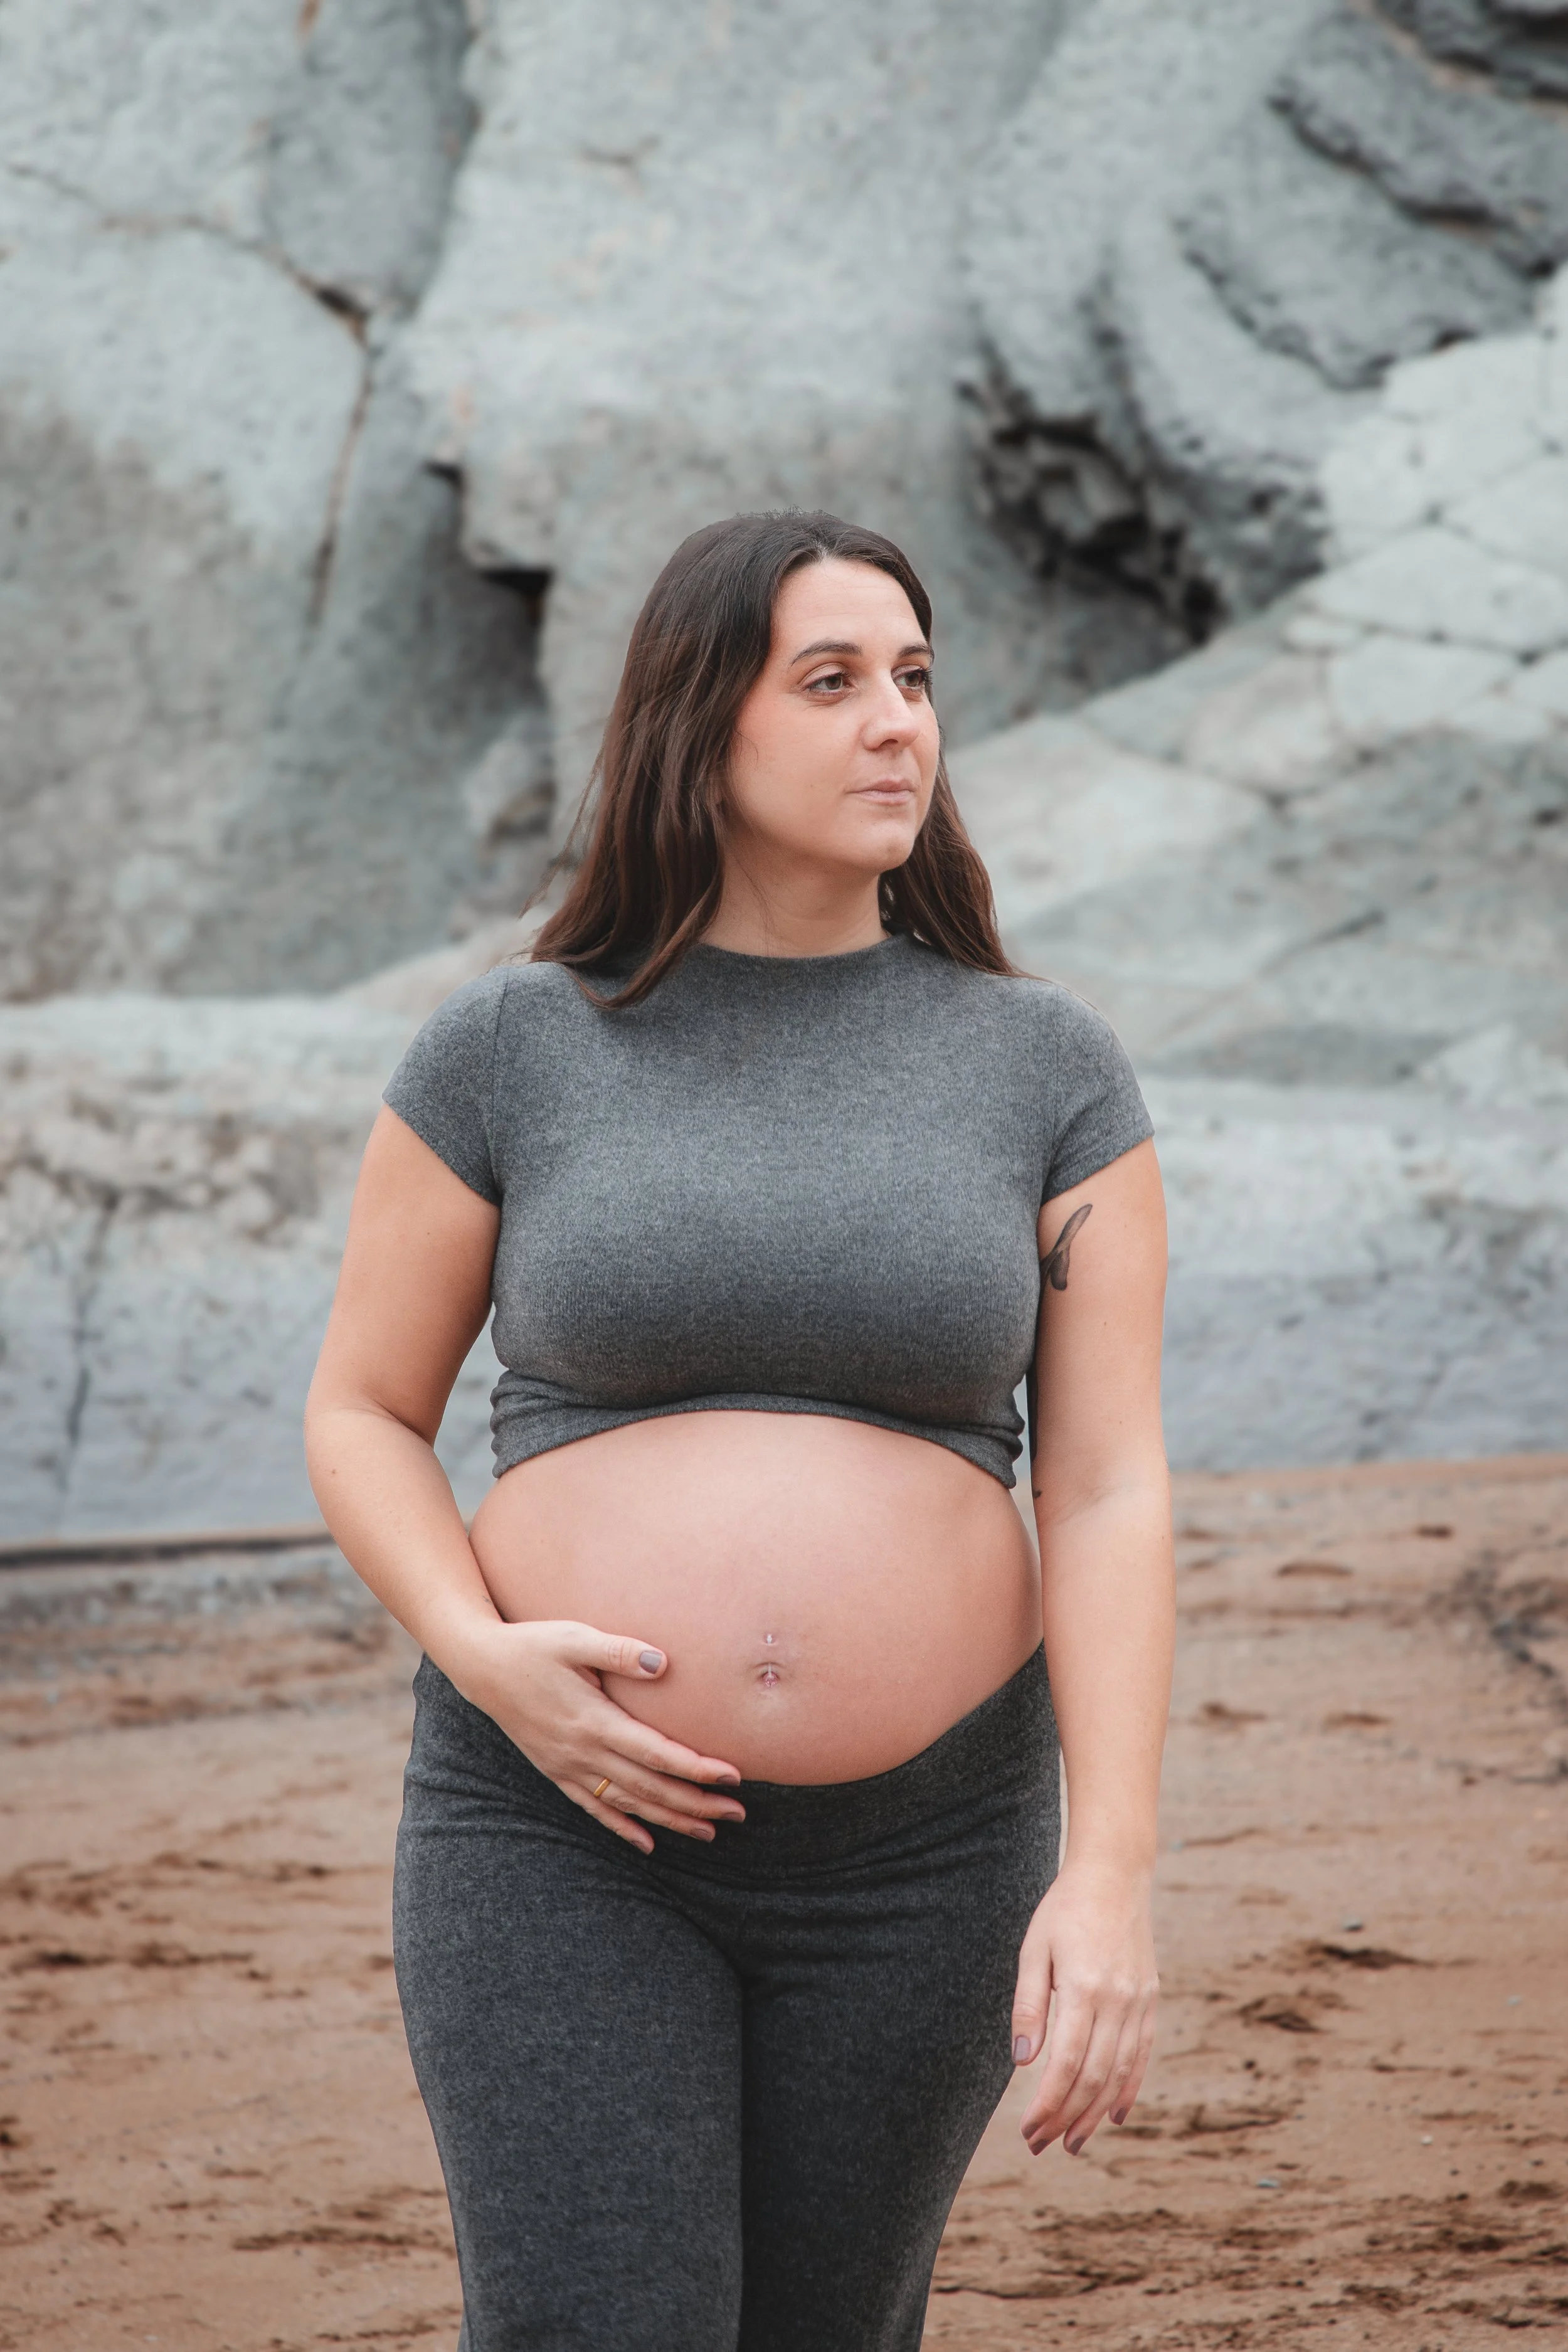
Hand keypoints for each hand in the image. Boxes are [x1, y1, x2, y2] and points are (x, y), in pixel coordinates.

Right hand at [453, 1618, 744, 1854]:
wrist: (481, 1666)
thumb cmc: (532, 1645)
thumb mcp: (575, 1638)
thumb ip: (619, 1651)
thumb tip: (662, 1662)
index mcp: (593, 1720)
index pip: (655, 1753)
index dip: (695, 1768)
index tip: (732, 1776)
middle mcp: (582, 1752)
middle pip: (649, 1786)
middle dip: (695, 1801)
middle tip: (737, 1812)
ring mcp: (568, 1767)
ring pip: (627, 1803)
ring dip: (669, 1819)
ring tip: (709, 1831)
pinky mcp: (556, 1772)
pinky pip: (594, 1808)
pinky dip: (623, 1827)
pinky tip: (648, 1844)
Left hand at [1010, 1858, 1157, 2156]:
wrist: (1114, 1876)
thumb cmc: (1064, 1910)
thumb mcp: (1034, 1950)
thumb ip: (1029, 2006)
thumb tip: (1023, 2062)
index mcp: (1085, 1988)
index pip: (1067, 2064)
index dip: (1048, 2104)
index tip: (1029, 2130)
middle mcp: (1118, 2001)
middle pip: (1094, 2077)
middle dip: (1067, 2117)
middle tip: (1042, 2144)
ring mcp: (1139, 2003)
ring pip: (1120, 2074)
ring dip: (1096, 2113)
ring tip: (1073, 2141)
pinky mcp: (1150, 2001)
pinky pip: (1141, 2055)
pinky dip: (1129, 2089)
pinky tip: (1113, 2114)